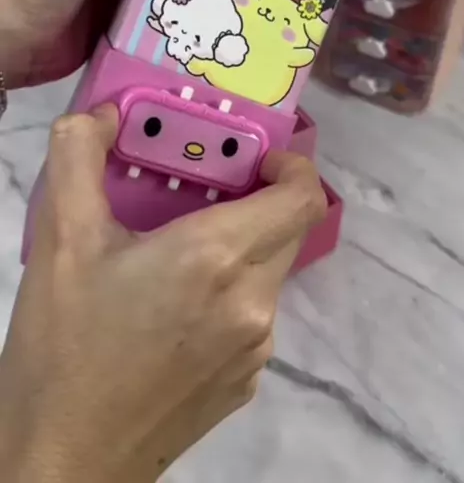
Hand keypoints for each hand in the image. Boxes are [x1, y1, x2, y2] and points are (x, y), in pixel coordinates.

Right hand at [0, 106, 325, 482]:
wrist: (64, 462)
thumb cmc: (65, 345)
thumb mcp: (61, 239)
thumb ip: (80, 156)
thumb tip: (104, 115)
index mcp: (219, 258)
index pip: (303, 197)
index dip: (295, 166)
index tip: (257, 158)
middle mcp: (254, 304)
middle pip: (288, 231)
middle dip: (258, 201)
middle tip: (204, 192)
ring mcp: (255, 352)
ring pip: (269, 276)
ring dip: (239, 251)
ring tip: (174, 252)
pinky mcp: (244, 386)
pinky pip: (253, 320)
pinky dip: (229, 296)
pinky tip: (171, 311)